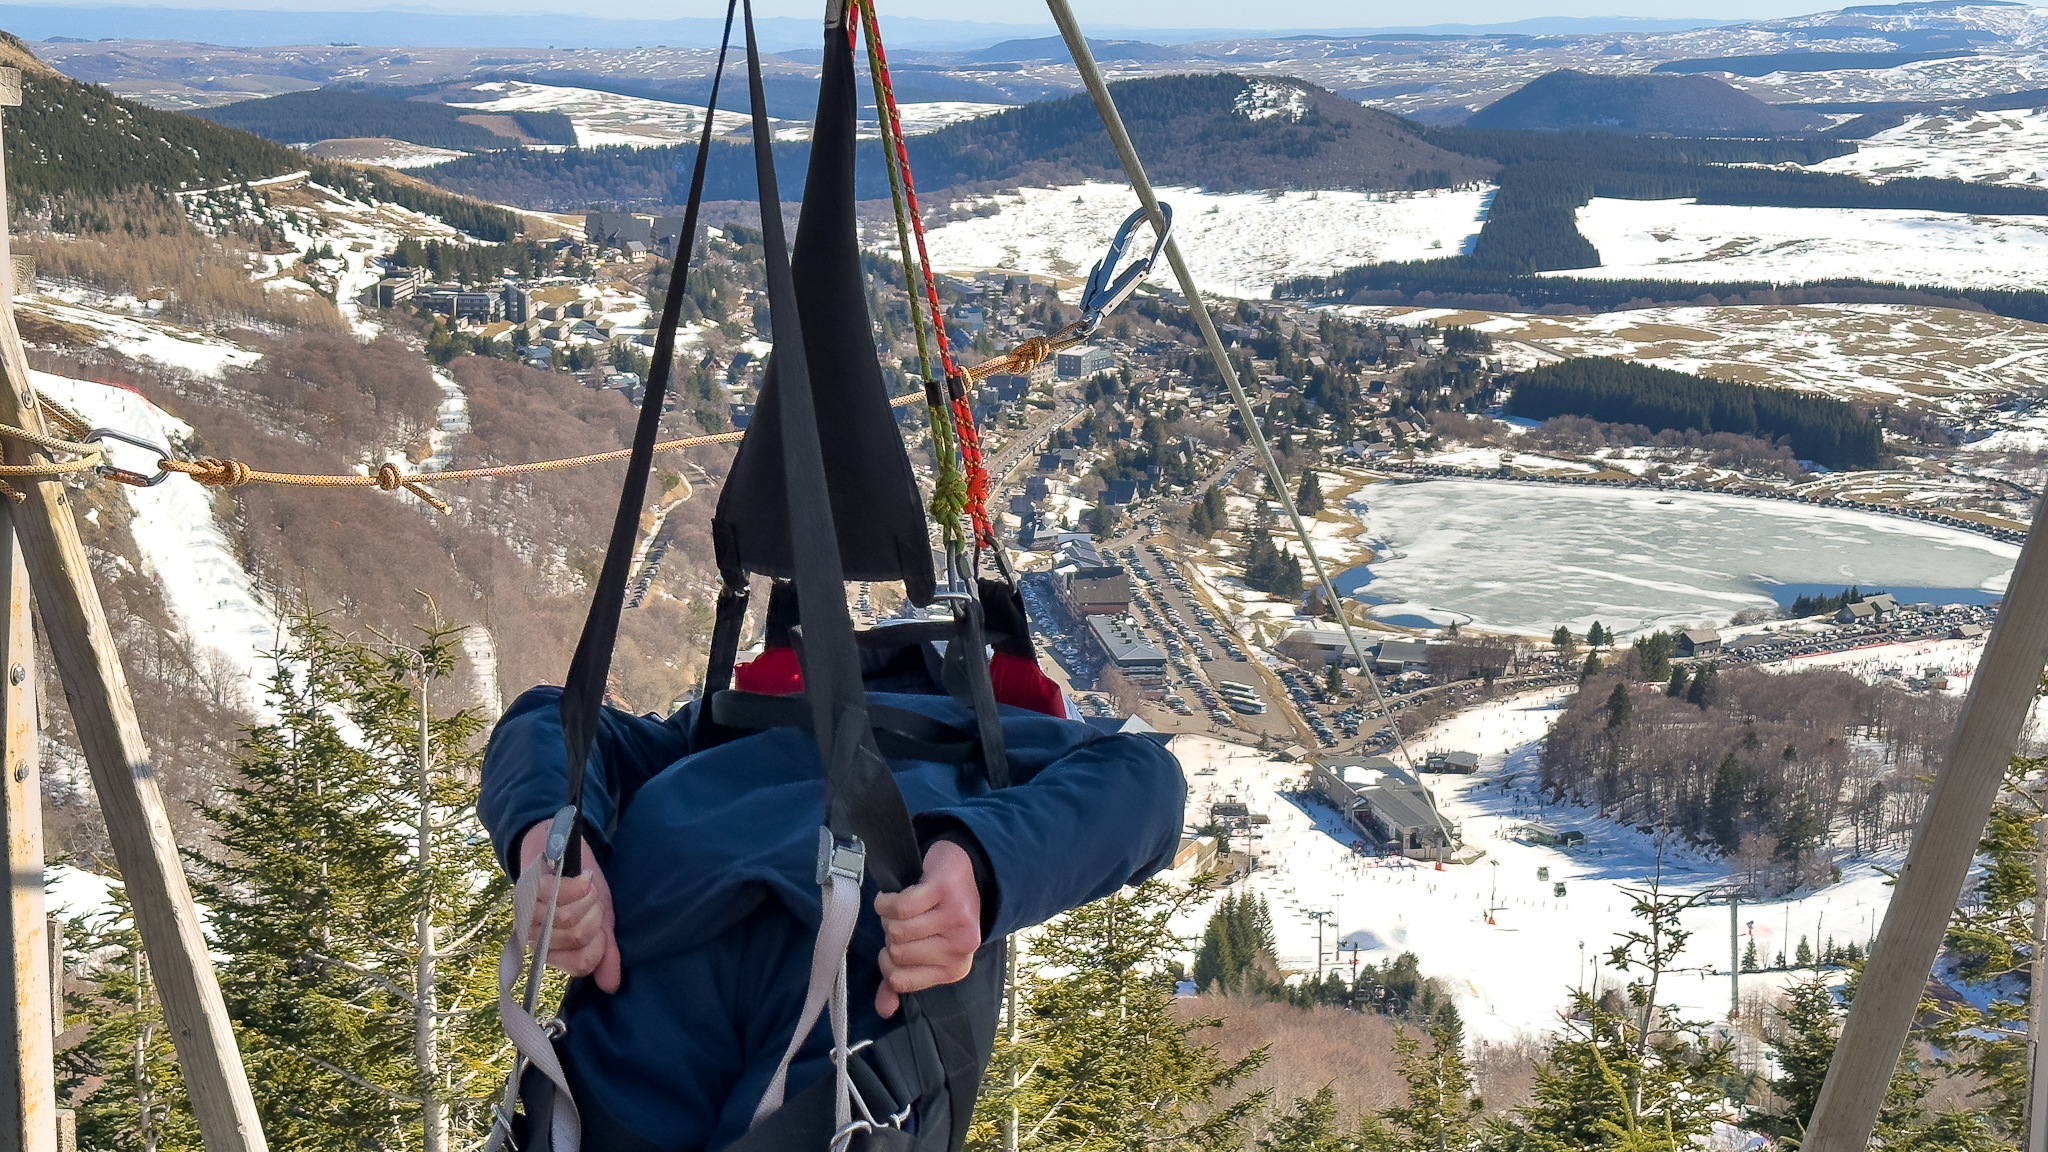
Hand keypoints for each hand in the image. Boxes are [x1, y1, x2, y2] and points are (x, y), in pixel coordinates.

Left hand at [518, 823, 621, 993]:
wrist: (559, 849)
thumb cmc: (580, 890)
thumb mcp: (600, 922)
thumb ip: (604, 952)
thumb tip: (611, 986)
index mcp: (555, 950)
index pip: (581, 964)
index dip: (598, 943)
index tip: (600, 925)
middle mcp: (536, 937)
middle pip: (577, 938)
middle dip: (595, 913)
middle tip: (592, 899)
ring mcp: (529, 914)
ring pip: (566, 918)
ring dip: (586, 896)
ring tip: (585, 886)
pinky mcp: (527, 890)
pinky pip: (556, 894)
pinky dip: (576, 884)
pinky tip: (581, 877)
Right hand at [873, 839, 982, 1018]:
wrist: (965, 870)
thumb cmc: (938, 913)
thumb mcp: (926, 950)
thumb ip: (902, 981)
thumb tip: (884, 1011)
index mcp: (955, 969)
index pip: (900, 979)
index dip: (886, 962)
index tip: (892, 947)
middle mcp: (960, 947)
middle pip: (897, 952)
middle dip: (889, 935)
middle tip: (903, 921)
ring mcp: (956, 918)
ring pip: (897, 928)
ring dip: (888, 915)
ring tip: (901, 907)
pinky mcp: (945, 891)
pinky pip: (901, 906)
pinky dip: (887, 900)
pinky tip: (892, 895)